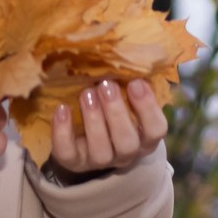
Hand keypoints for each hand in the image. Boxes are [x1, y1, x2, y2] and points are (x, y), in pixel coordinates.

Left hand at [49, 79, 167, 176]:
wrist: (84, 139)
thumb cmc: (112, 111)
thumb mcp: (126, 100)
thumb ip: (130, 85)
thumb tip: (131, 55)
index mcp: (144, 138)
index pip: (156, 129)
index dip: (148, 108)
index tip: (136, 82)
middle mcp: (125, 153)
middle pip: (127, 143)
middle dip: (116, 113)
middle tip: (106, 85)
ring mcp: (100, 160)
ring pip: (100, 151)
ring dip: (93, 120)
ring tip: (86, 93)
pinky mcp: (74, 162)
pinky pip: (68, 153)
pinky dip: (63, 132)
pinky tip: (62, 108)